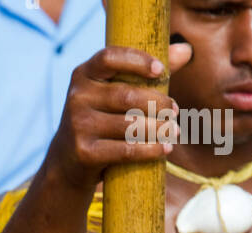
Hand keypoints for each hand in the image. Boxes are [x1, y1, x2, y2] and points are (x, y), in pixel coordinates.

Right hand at [49, 42, 192, 192]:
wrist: (67, 163)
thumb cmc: (99, 120)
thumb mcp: (113, 92)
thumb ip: (146, 72)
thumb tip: (185, 50)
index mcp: (83, 75)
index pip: (110, 58)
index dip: (137, 61)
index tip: (160, 70)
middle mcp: (77, 97)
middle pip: (126, 96)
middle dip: (157, 103)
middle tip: (175, 110)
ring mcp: (79, 126)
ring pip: (129, 125)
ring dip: (158, 129)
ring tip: (174, 131)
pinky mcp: (84, 153)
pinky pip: (125, 150)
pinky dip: (150, 150)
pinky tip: (165, 149)